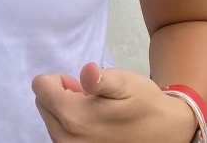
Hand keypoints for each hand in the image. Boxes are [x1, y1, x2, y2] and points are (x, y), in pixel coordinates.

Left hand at [32, 63, 197, 142]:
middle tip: (92, 99)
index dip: (61, 80)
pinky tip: (96, 126)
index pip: (40, 86)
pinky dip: (72, 126)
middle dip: (63, 95)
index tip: (83, 86)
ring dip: (67, 111)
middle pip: (43, 102)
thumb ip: (101, 79)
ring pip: (50, 118)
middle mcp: (66, 139)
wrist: (166, 133)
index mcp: (74, 118)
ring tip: (97, 113)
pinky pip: (60, 134)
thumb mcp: (125, 83)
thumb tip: (86, 71)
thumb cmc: (143, 104)